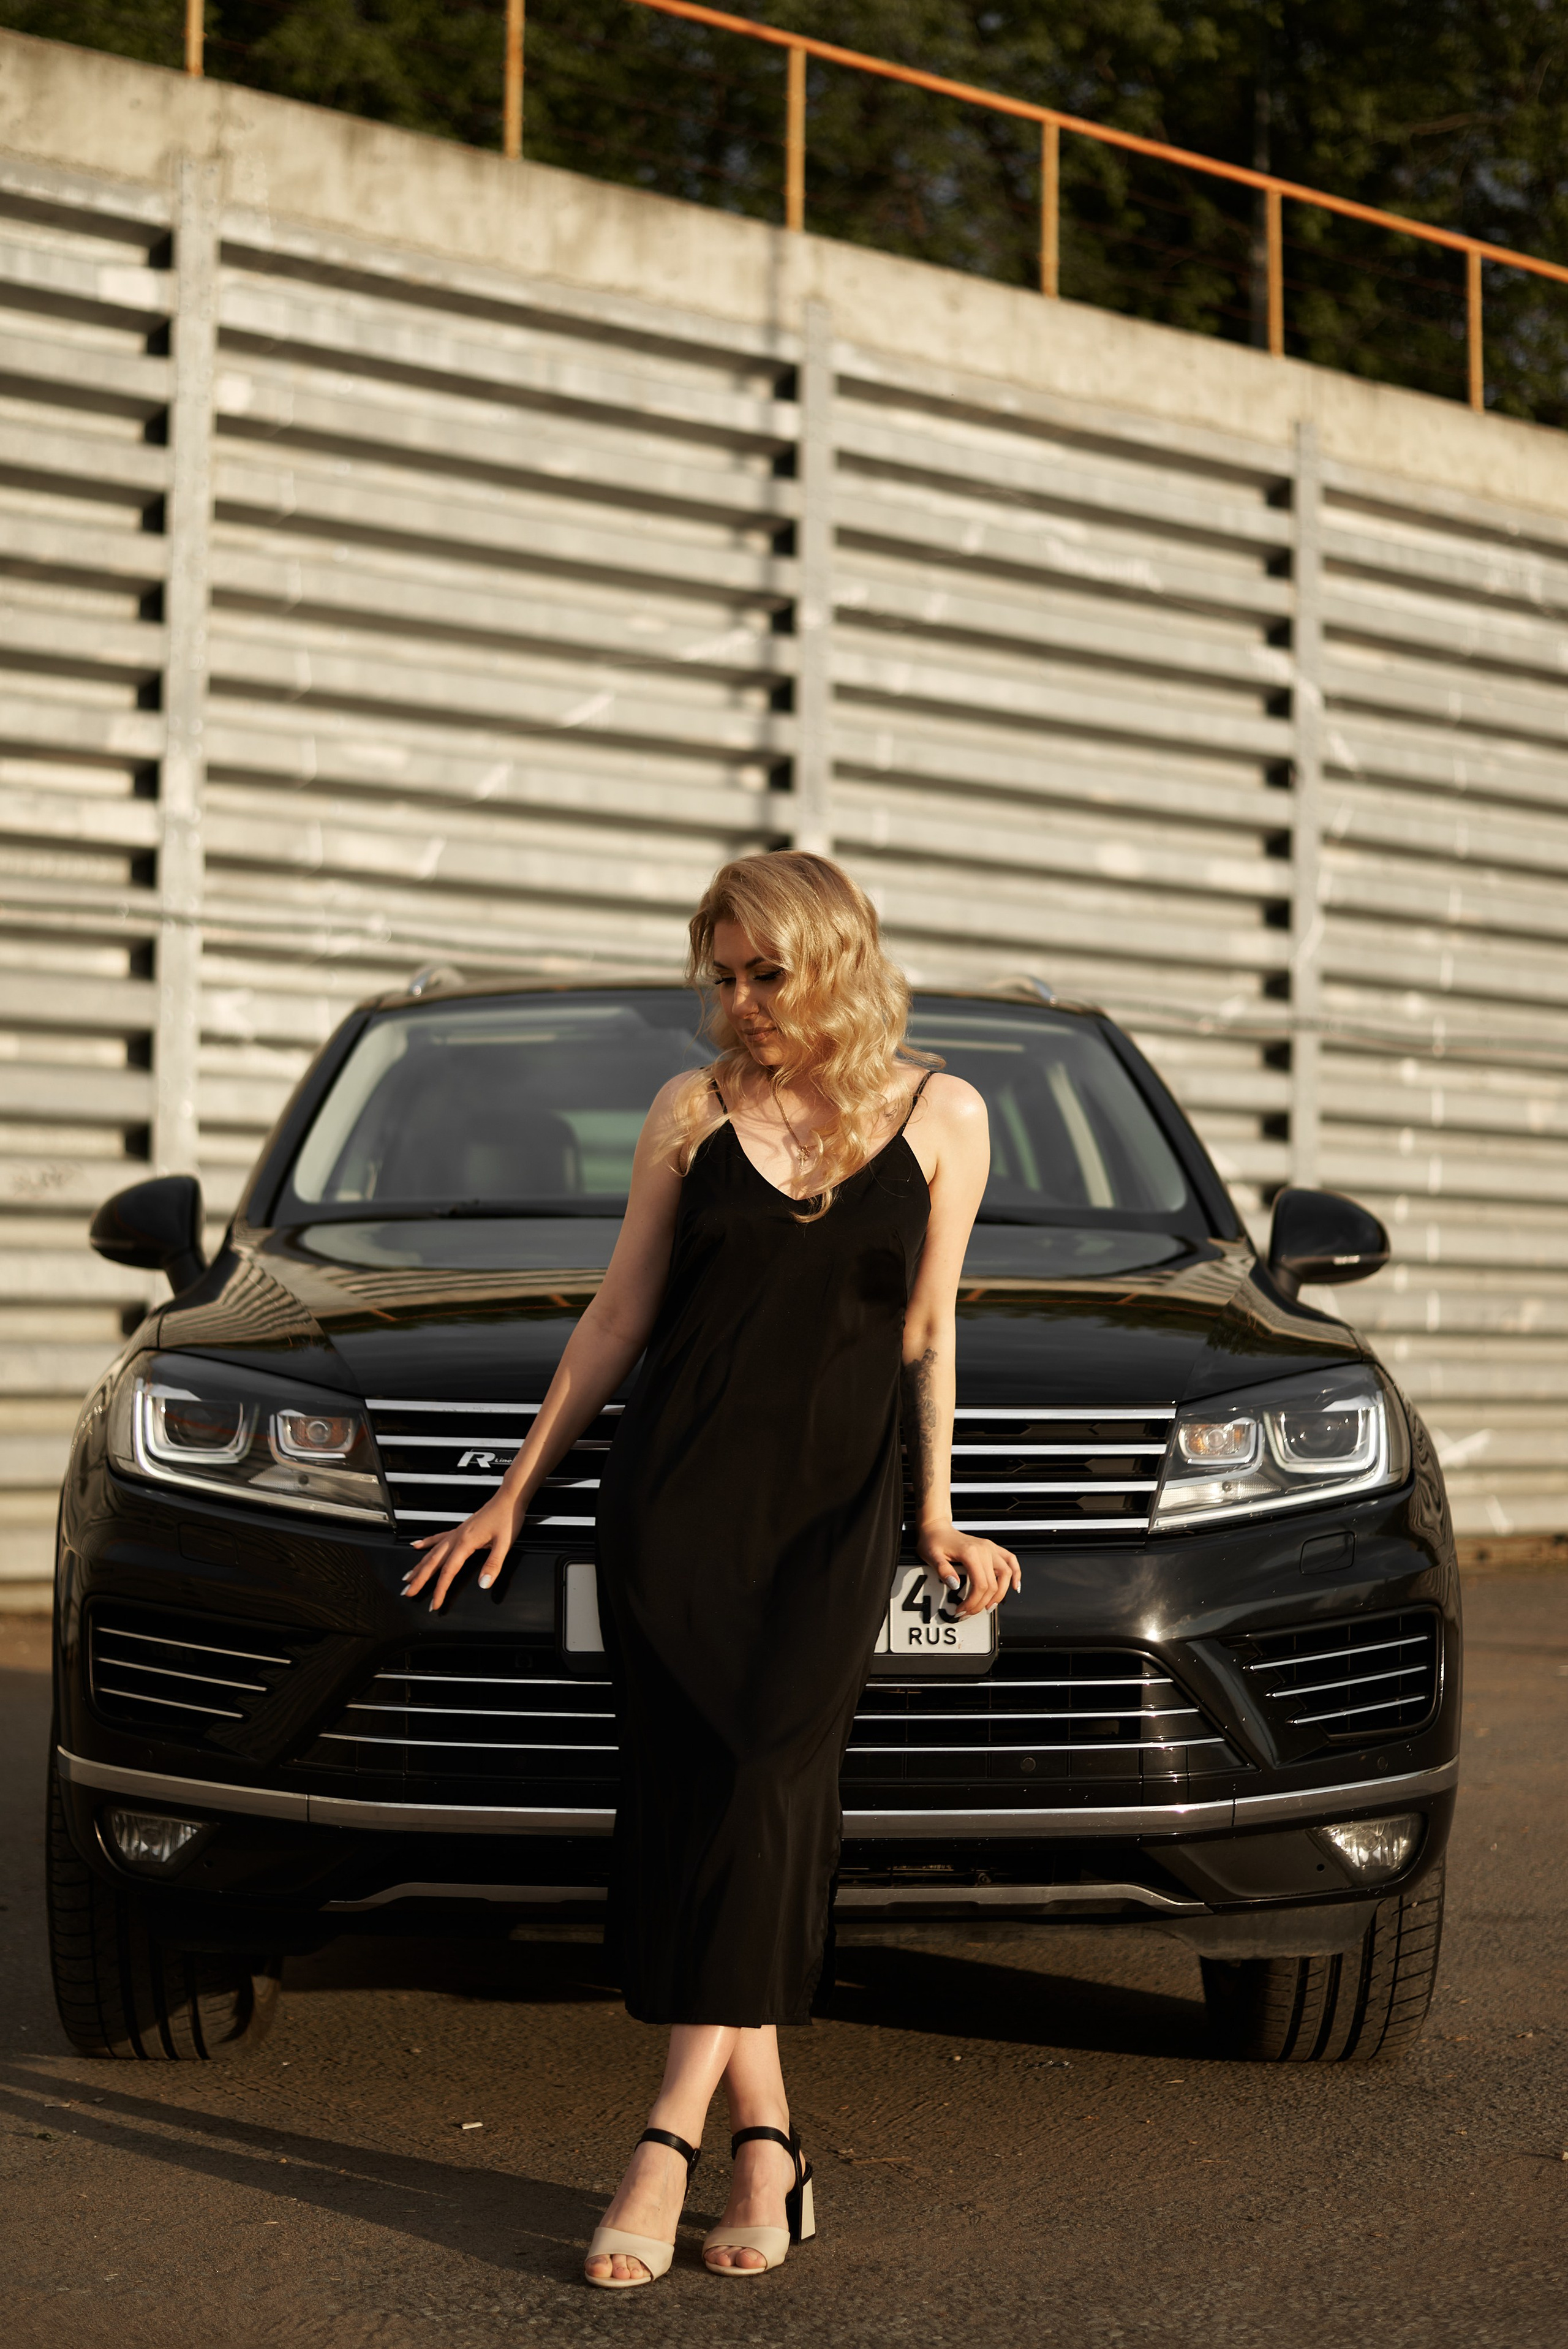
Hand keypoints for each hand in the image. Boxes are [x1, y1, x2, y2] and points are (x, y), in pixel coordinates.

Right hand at [402, 1491, 522, 1610]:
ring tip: (407, 1576)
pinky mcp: (460, 1529)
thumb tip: (483, 1584)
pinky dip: (426, 1543)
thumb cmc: (508, 1517)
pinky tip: (417, 1545)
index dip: (440, 1590)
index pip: (448, 1572)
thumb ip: (493, 1565)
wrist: (509, 1497)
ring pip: (432, 1552)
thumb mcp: (505, 1543)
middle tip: (408, 1592)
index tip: (434, 1604)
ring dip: (419, 1565)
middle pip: (433, 1562)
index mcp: (465, 1542)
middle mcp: (457, 1537)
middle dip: (419, 1579)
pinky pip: (438, 1538)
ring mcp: (457, 1533)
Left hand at [918, 1525, 1020, 1616]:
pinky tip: (1014, 1585)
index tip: (963, 1610)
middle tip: (972, 1612)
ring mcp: (989, 1548)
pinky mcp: (992, 1548)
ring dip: (1001, 1593)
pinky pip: (1011, 1560)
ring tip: (990, 1605)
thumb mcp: (931, 1556)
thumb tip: (955, 1585)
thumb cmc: (934, 1541)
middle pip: (993, 1584)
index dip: (973, 1602)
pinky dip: (1016, 1573)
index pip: (980, 1585)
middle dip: (983, 1603)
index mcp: (970, 1552)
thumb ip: (943, 1570)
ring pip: (1006, 1574)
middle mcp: (984, 1549)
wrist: (937, 1528)